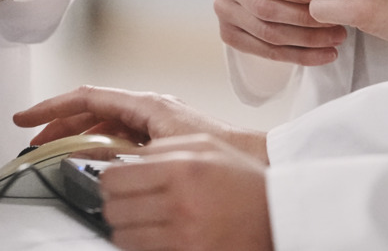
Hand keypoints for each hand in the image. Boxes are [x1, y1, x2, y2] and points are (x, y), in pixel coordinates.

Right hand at [13, 86, 268, 164]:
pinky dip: (95, 145)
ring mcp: (152, 121)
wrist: (249, 158)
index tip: (25, 118)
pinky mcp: (158, 136)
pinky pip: (117, 136)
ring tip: (53, 152)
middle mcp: (146, 108)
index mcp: (144, 104)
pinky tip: (87, 160)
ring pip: (102, 123)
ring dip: (75, 135)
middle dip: (58, 124)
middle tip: (33, 142)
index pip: (86, 98)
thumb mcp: (161, 153)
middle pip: (90, 110)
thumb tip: (91, 163)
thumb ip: (124, 155)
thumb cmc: (214, 149)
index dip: (51, 108)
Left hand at [101, 133, 272, 250]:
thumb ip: (164, 147)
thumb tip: (129, 157)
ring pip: (122, 236)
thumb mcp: (208, 146)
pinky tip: (156, 234)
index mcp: (182, 169)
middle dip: (116, 203)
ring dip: (127, 227)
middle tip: (130, 200)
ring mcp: (181, 237)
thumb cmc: (244, 181)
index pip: (115, 177)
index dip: (110, 179)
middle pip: (113, 208)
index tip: (117, 180)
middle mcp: (179, 204)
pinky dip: (142, 244)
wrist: (276, 217)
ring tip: (144, 219)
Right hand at [215, 0, 348, 65]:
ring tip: (338, 40)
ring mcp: (223, 10)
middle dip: (305, 20)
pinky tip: (325, 55)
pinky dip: (298, 56)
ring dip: (307, 42)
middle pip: (264, 9)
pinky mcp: (228, 33)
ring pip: (267, 34)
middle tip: (340, 25)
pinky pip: (265, 52)